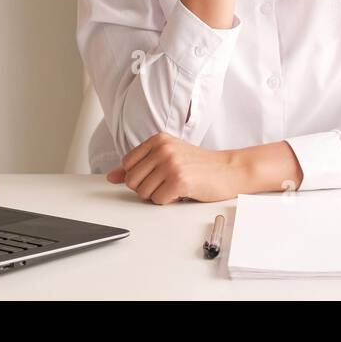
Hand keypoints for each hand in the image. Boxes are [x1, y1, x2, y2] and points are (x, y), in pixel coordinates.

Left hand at [106, 132, 245, 203]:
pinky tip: (183, 191)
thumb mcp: (167, 158)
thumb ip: (138, 166)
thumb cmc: (199, 165)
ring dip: (159, 196)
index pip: (127, 165)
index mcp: (158, 140)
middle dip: (147, 188)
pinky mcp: (179, 180)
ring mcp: (171, 163)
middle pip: (132, 181)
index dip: (140, 176)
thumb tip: (111, 177)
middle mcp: (162, 148)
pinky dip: (169, 201)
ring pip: (143, 193)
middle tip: (167, 183)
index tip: (158, 174)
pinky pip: (158, 201)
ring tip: (176, 186)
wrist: (229, 170)